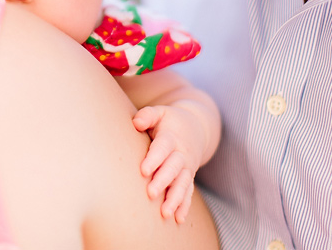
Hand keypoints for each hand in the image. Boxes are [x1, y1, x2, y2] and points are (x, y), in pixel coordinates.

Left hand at [133, 104, 205, 223]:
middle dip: (163, 181)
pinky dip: (184, 206)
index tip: (143, 170)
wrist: (195, 128)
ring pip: (182, 184)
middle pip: (173, 168)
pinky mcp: (189, 177)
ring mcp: (187, 167)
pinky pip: (188, 192)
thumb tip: (136, 123)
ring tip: (164, 213)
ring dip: (174, 199)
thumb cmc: (169, 121)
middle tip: (150, 193)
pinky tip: (178, 219)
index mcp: (172, 137)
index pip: (163, 148)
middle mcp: (181, 154)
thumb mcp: (160, 112)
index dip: (154, 159)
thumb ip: (147, 115)